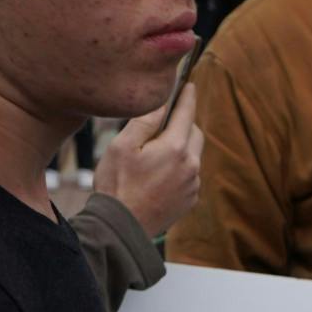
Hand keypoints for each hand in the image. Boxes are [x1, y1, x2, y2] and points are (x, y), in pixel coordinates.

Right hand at [93, 84, 203, 237]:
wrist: (123, 226)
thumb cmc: (117, 184)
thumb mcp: (122, 146)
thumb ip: (144, 122)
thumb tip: (160, 102)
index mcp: (176, 148)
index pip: (187, 113)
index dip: (187, 97)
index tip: (189, 85)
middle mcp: (192, 165)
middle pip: (195, 133)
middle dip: (184, 123)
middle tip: (167, 120)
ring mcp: (193, 183)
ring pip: (193, 155)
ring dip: (181, 147)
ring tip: (156, 151)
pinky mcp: (191, 198)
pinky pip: (190, 174)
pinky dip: (179, 168)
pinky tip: (158, 174)